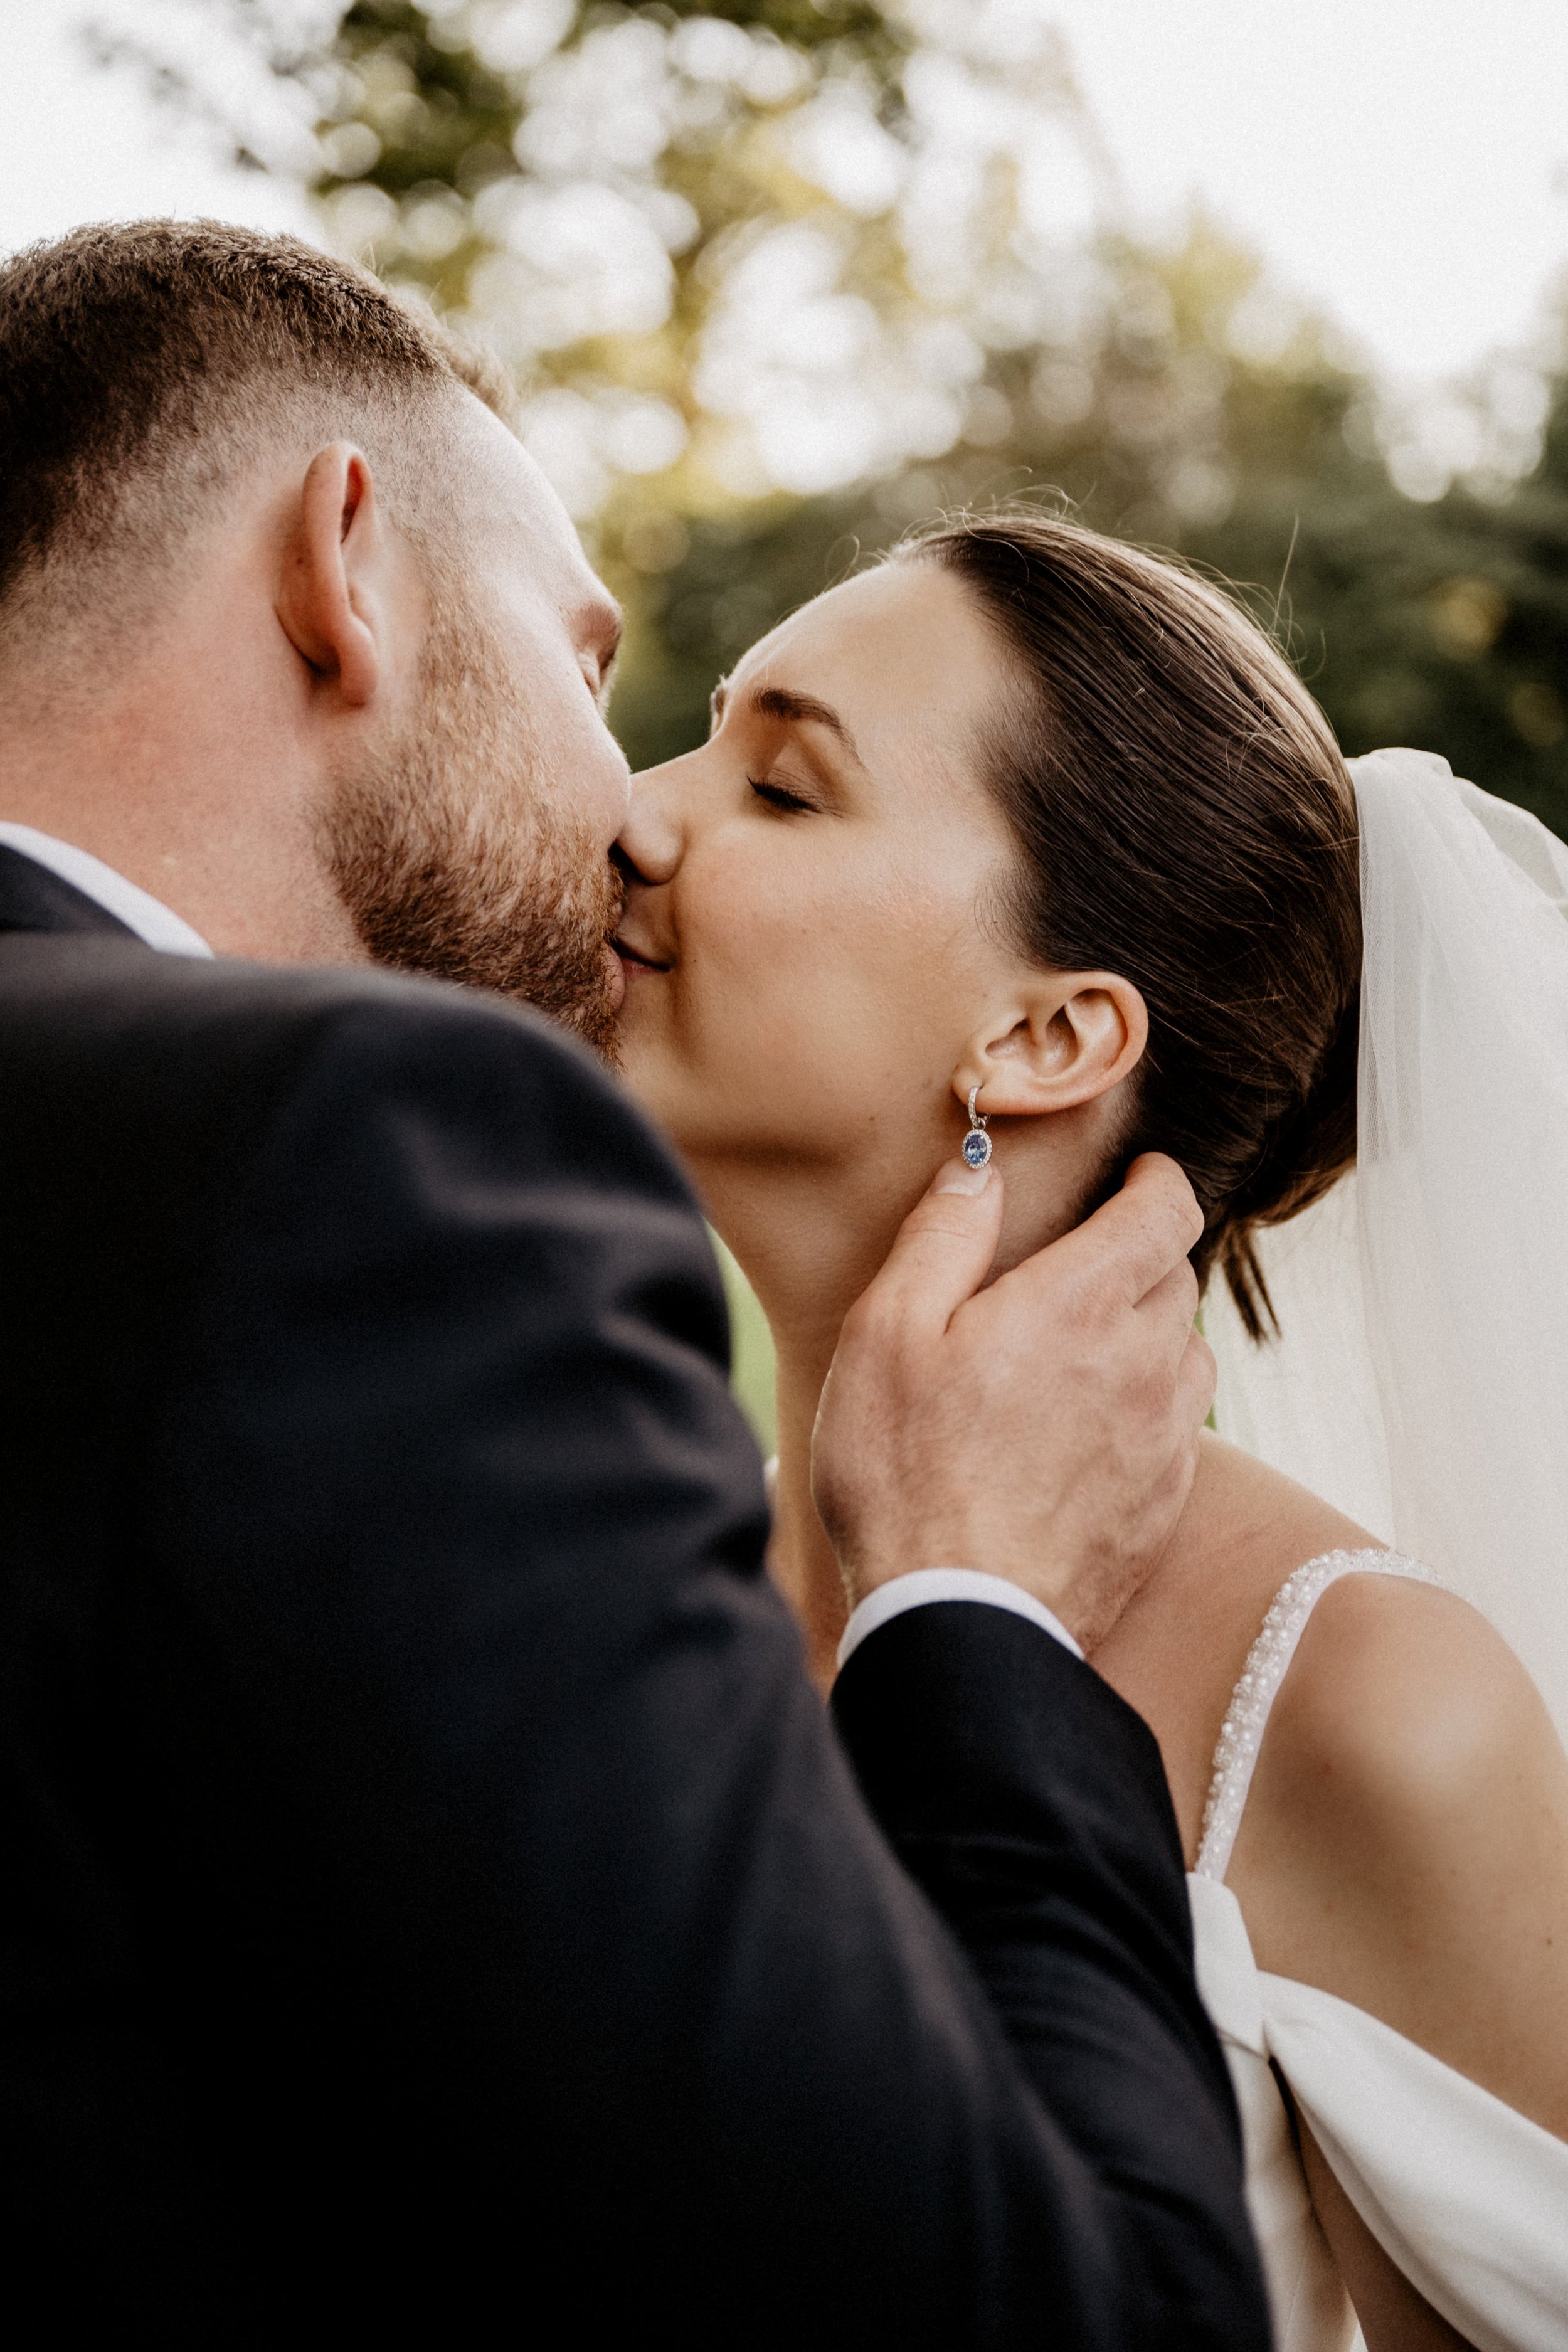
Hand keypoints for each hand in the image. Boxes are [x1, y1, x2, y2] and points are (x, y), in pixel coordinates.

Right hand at [812, 1153, 1213, 1651]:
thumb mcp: (888, 1334)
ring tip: (1090, 1351)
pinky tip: (1090, 1432)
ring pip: (1189, 1354)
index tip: (1139, 1177)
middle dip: (1142, 1256)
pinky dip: (1149, 1409)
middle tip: (1087, 1266)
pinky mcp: (1164, 1504)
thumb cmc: (906, 1474)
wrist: (958, 1620)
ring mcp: (1163, 1438)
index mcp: (1080, 1304)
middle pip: (1179, 1277)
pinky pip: (1179, 1429)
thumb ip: (943, 1238)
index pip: (1166, 1211)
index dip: (1158, 1182)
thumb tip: (978, 1169)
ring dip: (1153, 1335)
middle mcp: (1144, 1362)